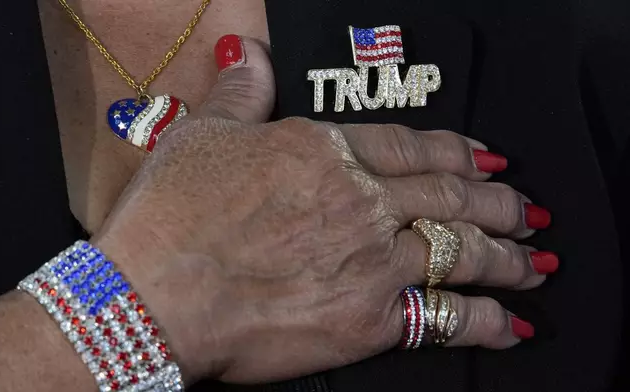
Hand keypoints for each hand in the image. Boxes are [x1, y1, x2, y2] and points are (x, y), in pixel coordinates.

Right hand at [93, 35, 554, 383]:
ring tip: (532, 261)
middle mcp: (361, 200)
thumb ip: (243, 94)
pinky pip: (443, 318)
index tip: (486, 160)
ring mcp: (371, 259)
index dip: (457, 151)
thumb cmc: (171, 214)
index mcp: (325, 152)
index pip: (412, 145)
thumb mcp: (203, 135)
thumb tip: (251, 54)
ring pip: (461, 251)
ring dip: (505, 257)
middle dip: (497, 203)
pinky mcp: (368, 319)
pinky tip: (511, 324)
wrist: (154, 293)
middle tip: (526, 209)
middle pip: (451, 196)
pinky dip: (485, 322)